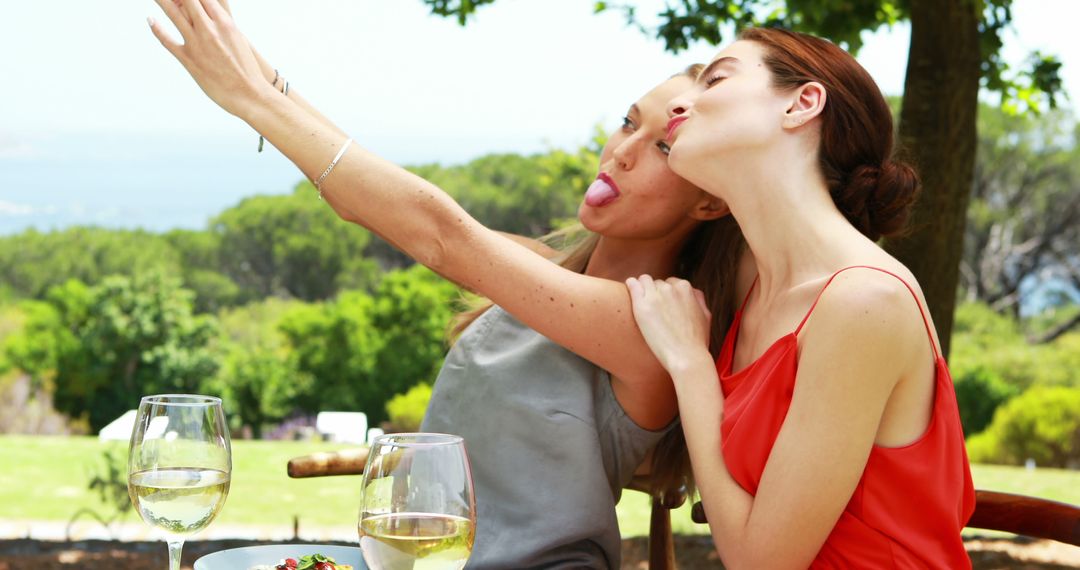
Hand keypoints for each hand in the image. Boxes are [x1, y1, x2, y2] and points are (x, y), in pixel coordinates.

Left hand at [148, 0, 272, 117]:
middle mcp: (210, 29)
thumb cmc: (247, 69)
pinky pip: (167, 40)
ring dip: (162, 0)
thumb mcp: (236, 38)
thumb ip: (221, 24)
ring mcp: (198, 44)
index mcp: (225, 22)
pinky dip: (157, 28)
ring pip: (174, 14)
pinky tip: (151, 20)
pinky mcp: (189, 60)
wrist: (250, 94)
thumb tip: (211, 15)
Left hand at [625, 275, 711, 373]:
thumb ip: (698, 300)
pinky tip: (630, 288)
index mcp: (686, 288)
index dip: (667, 295)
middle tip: (654, 309)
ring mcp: (656, 296)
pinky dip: (631, 285)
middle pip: (658, 283)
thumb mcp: (705, 316)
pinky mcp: (642, 306)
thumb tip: (692, 294)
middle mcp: (671, 288)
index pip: (671, 283)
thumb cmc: (696, 342)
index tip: (664, 305)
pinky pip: (633, 285)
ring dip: (643, 289)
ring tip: (642, 302)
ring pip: (644, 281)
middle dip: (656, 293)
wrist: (687, 358)